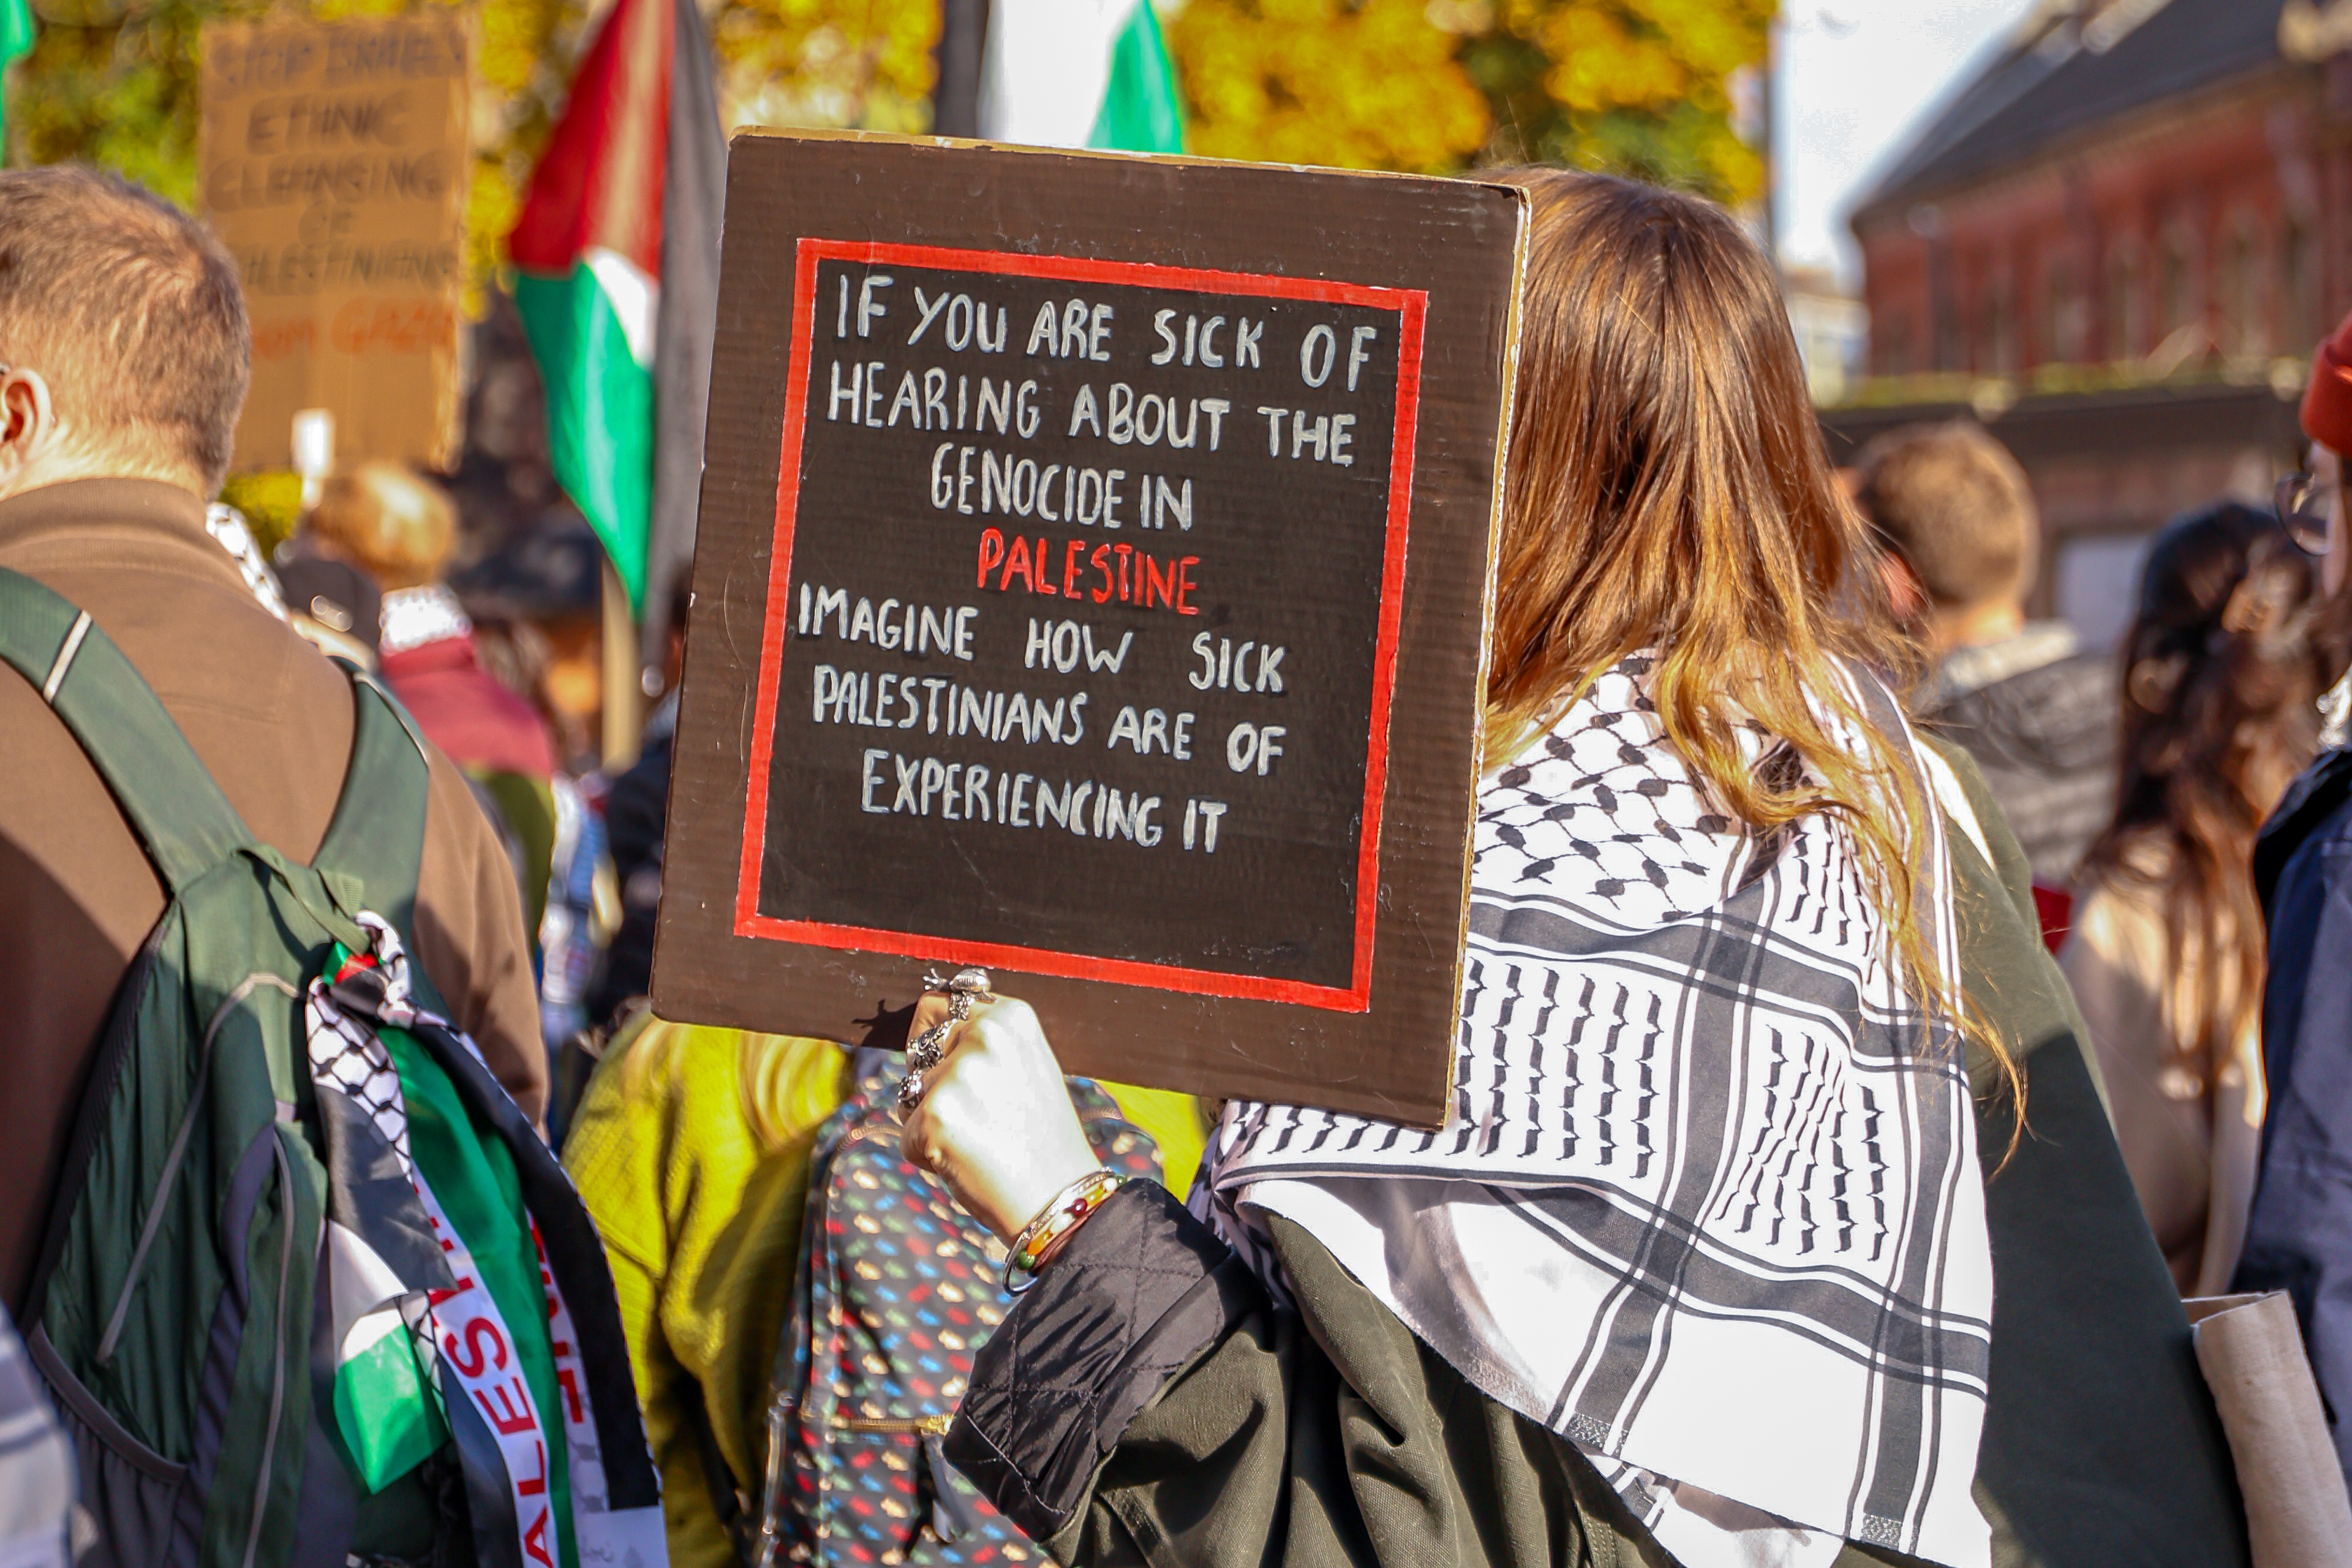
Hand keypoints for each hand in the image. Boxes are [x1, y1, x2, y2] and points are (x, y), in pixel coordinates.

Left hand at [899, 992, 1100, 1244]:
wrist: (1061, 1199)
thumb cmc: (1042, 1139)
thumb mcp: (1026, 1068)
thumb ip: (985, 1042)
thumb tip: (928, 1029)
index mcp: (1012, 1017)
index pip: (941, 1004)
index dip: (936, 1038)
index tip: (952, 1066)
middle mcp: (985, 1034)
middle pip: (918, 1048)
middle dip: (930, 1082)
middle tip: (976, 1117)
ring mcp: (960, 1074)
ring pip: (910, 1094)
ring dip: (930, 1121)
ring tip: (979, 1142)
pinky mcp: (936, 1116)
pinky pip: (907, 1136)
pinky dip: (927, 1156)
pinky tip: (968, 1164)